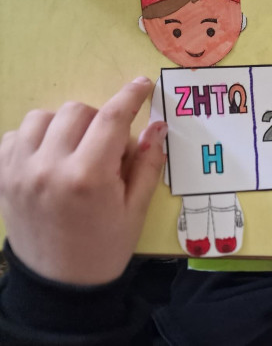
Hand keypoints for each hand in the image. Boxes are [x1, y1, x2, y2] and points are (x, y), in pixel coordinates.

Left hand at [0, 77, 166, 284]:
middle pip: (77, 111)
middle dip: (99, 120)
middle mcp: (48, 168)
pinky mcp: (1, 177)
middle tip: (108, 148)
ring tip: (76, 149)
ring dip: (65, 125)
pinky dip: (36, 137)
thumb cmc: (106, 246)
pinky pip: (15, 134)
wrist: (60, 284)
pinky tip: (50, 157)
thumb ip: (147, 163)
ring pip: (43, 117)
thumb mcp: (136, 208)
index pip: (111, 119)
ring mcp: (18, 171)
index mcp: (88, 178)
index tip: (142, 85)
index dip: (130, 96)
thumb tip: (158, 125)